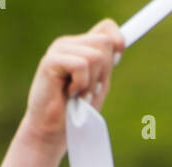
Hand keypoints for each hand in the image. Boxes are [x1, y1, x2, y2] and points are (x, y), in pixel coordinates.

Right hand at [24, 21, 125, 149]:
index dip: (117, 42)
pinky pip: (81, 65)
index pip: (107, 28)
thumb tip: (120, 44)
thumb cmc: (74, 113)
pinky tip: (69, 93)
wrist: (52, 132)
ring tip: (78, 95)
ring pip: (95, 56)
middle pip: (104, 43)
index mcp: (80, 47)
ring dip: (91, 82)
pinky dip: (81, 84)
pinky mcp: (51, 61)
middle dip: (103, 73)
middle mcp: (69, 44)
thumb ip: (107, 64)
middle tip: (88, 91)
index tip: (116, 63)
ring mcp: (58, 50)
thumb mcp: (97, 86)